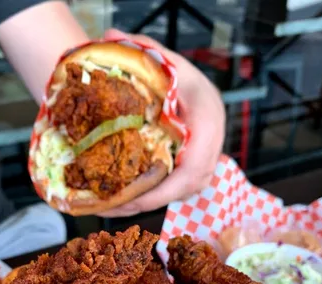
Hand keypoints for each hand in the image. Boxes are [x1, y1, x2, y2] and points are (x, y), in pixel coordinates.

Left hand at [99, 29, 225, 216]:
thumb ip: (137, 49)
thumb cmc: (172, 70)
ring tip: (119, 206)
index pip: (194, 164)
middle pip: (192, 183)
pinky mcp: (200, 162)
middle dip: (154, 199)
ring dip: (154, 200)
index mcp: (207, 113)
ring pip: (188, 188)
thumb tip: (109, 38)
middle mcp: (212, 137)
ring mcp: (209, 151)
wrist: (185, 82)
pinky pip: (183, 186)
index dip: (166, 187)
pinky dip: (158, 193)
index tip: (136, 197)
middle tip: (118, 207)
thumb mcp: (157, 57)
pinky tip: (131, 196)